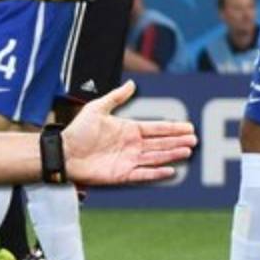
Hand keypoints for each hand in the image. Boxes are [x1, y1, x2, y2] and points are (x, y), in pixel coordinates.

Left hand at [62, 80, 196, 184]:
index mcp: (128, 130)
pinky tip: (170, 170)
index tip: (188, 126)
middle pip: (160, 143)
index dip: (172, 128)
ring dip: (172, 155)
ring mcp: (128, 160)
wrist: (64, 152)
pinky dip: (156, 173)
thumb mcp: (97, 108)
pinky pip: (143, 174)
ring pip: (156, 157)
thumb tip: (131, 84)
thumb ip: (116, 97)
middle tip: (194, 140)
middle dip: (177, 141)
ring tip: (187, 151)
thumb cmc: (78, 131)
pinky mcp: (122, 174)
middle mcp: (131, 145)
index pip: (156, 128)